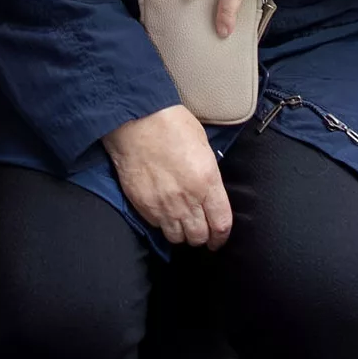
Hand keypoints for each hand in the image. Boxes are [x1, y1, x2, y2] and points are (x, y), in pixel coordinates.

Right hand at [104, 106, 231, 247]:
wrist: (135, 119)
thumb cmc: (171, 124)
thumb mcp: (203, 146)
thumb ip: (208, 174)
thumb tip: (209, 191)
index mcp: (207, 181)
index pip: (221, 224)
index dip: (221, 237)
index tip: (219, 239)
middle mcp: (188, 199)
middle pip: (200, 236)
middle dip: (202, 236)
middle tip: (199, 230)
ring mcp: (164, 205)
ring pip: (178, 237)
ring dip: (182, 233)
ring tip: (180, 224)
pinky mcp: (144, 205)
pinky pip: (157, 226)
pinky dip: (162, 224)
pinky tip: (163, 213)